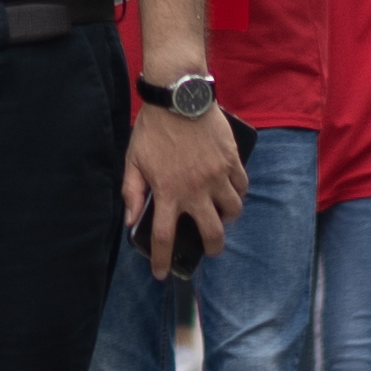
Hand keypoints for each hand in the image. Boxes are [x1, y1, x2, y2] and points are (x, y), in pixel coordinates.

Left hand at [125, 97, 247, 273]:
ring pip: (233, 211)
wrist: (179, 96)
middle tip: (209, 248)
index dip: (161, 260)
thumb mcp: (134, 160)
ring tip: (220, 216)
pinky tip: (231, 192)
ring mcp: (217, 176)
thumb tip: (129, 220)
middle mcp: (195, 190)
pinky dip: (238, 193)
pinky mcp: (232, 161)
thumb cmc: (153, 129)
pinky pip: (242, 186)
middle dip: (212, 249)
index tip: (161, 273)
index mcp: (167, 192)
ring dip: (227, 219)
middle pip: (211, 234)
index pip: (164, 237)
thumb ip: (132, 192)